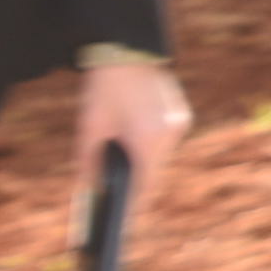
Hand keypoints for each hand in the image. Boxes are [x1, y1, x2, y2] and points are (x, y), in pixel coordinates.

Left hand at [74, 60, 189, 199]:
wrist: (125, 51)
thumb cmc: (103, 90)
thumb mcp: (89, 128)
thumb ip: (88, 164)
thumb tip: (90, 190)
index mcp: (147, 141)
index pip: (145, 186)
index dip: (133, 204)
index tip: (123, 219)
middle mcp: (170, 135)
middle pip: (156, 173)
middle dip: (138, 182)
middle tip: (119, 192)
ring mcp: (179, 124)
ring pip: (162, 157)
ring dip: (146, 162)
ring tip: (125, 160)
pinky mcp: (182, 114)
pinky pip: (167, 140)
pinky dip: (152, 144)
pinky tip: (136, 134)